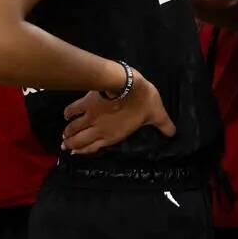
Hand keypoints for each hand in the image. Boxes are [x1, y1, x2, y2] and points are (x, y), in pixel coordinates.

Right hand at [61, 73, 175, 155]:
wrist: (127, 84)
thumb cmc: (143, 100)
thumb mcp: (156, 114)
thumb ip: (163, 125)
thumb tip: (173, 134)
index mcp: (113, 135)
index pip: (93, 147)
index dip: (83, 152)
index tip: (75, 154)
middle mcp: (98, 129)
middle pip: (79, 140)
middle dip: (71, 144)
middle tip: (65, 146)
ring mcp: (90, 116)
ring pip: (73, 128)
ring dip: (67, 133)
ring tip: (63, 136)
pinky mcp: (86, 103)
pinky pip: (73, 110)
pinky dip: (68, 114)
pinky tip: (66, 115)